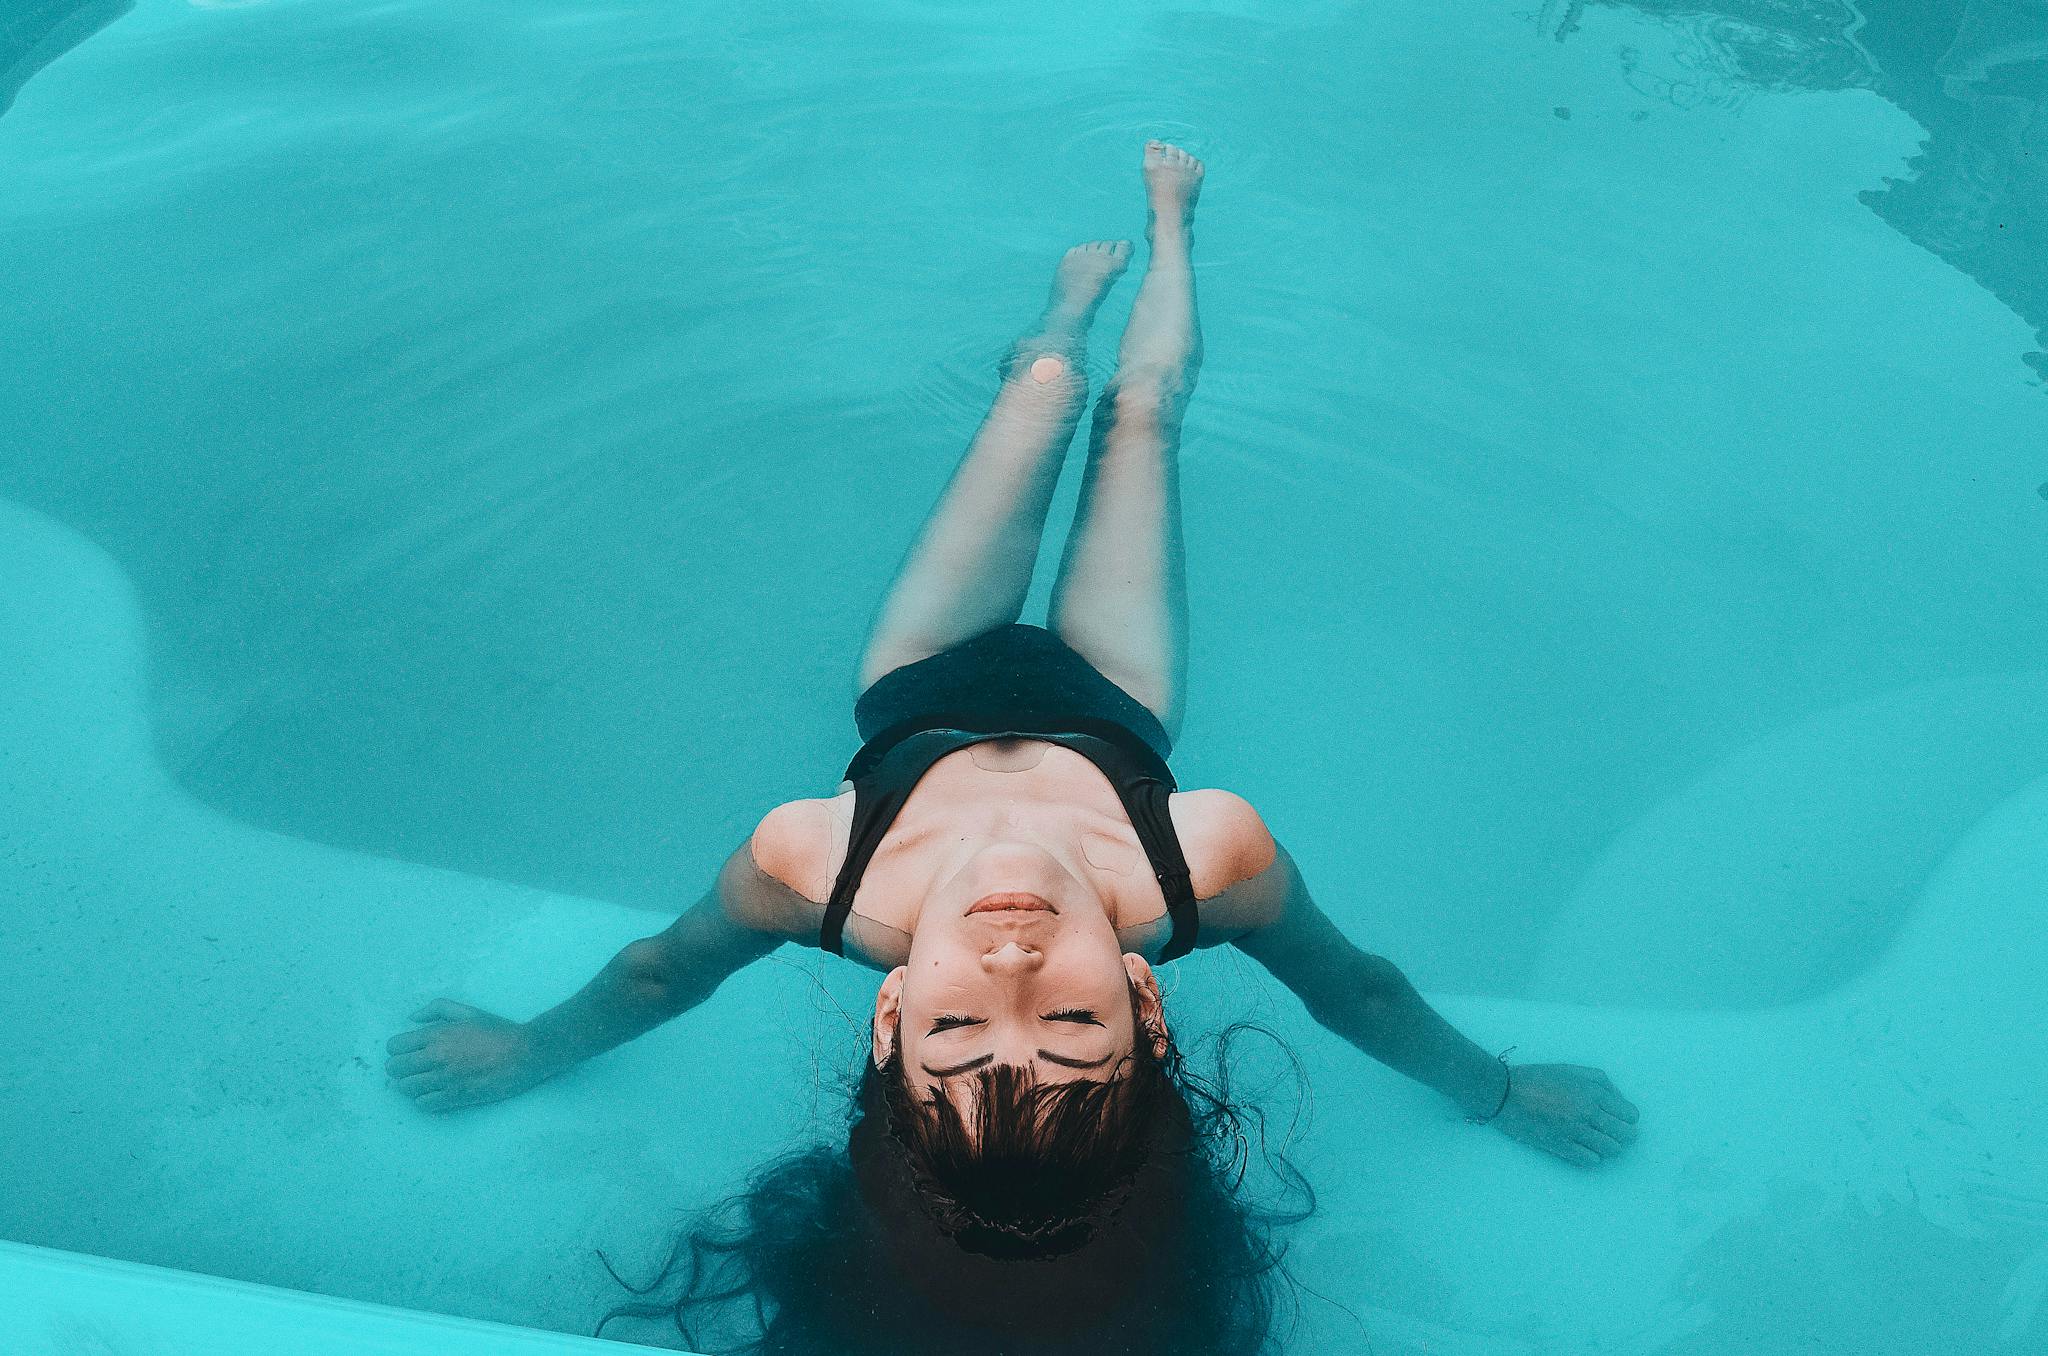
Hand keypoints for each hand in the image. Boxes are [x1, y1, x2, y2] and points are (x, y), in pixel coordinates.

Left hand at [384, 999, 552, 1112]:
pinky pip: (423, 1104)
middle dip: (400, 1069)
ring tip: (424, 1082)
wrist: (525, 1053)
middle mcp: (436, 1056)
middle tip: (414, 1069)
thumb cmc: (498, 1030)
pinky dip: (425, 1100)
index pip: (395, 1047)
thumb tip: (412, 1018)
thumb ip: (437, 1009)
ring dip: (411, 1085)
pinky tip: (435, 1093)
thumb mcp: (468, 1011)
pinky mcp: (456, 1096)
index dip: (398, 1050)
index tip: (409, 1053)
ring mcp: (445, 1078)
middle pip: (395, 1069)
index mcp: (437, 1034)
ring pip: (406, 1088)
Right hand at [1489, 1062, 1638, 1165]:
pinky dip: (1592, 1156)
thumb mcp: (1573, 1070)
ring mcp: (1574, 1131)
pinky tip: (1583, 1148)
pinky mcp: (1560, 1146)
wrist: (1504, 1092)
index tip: (1618, 1119)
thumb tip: (1620, 1100)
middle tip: (1612, 1133)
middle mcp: (1587, 1112)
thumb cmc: (1538, 1078)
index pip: (1630, 1115)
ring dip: (1609, 1147)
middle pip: (1625, 1135)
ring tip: (1597, 1142)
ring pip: (1611, 1150)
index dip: (1627, 1119)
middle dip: (1623, 1135)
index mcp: (1592, 1091)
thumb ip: (1602, 1082)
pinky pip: (1590, 1160)